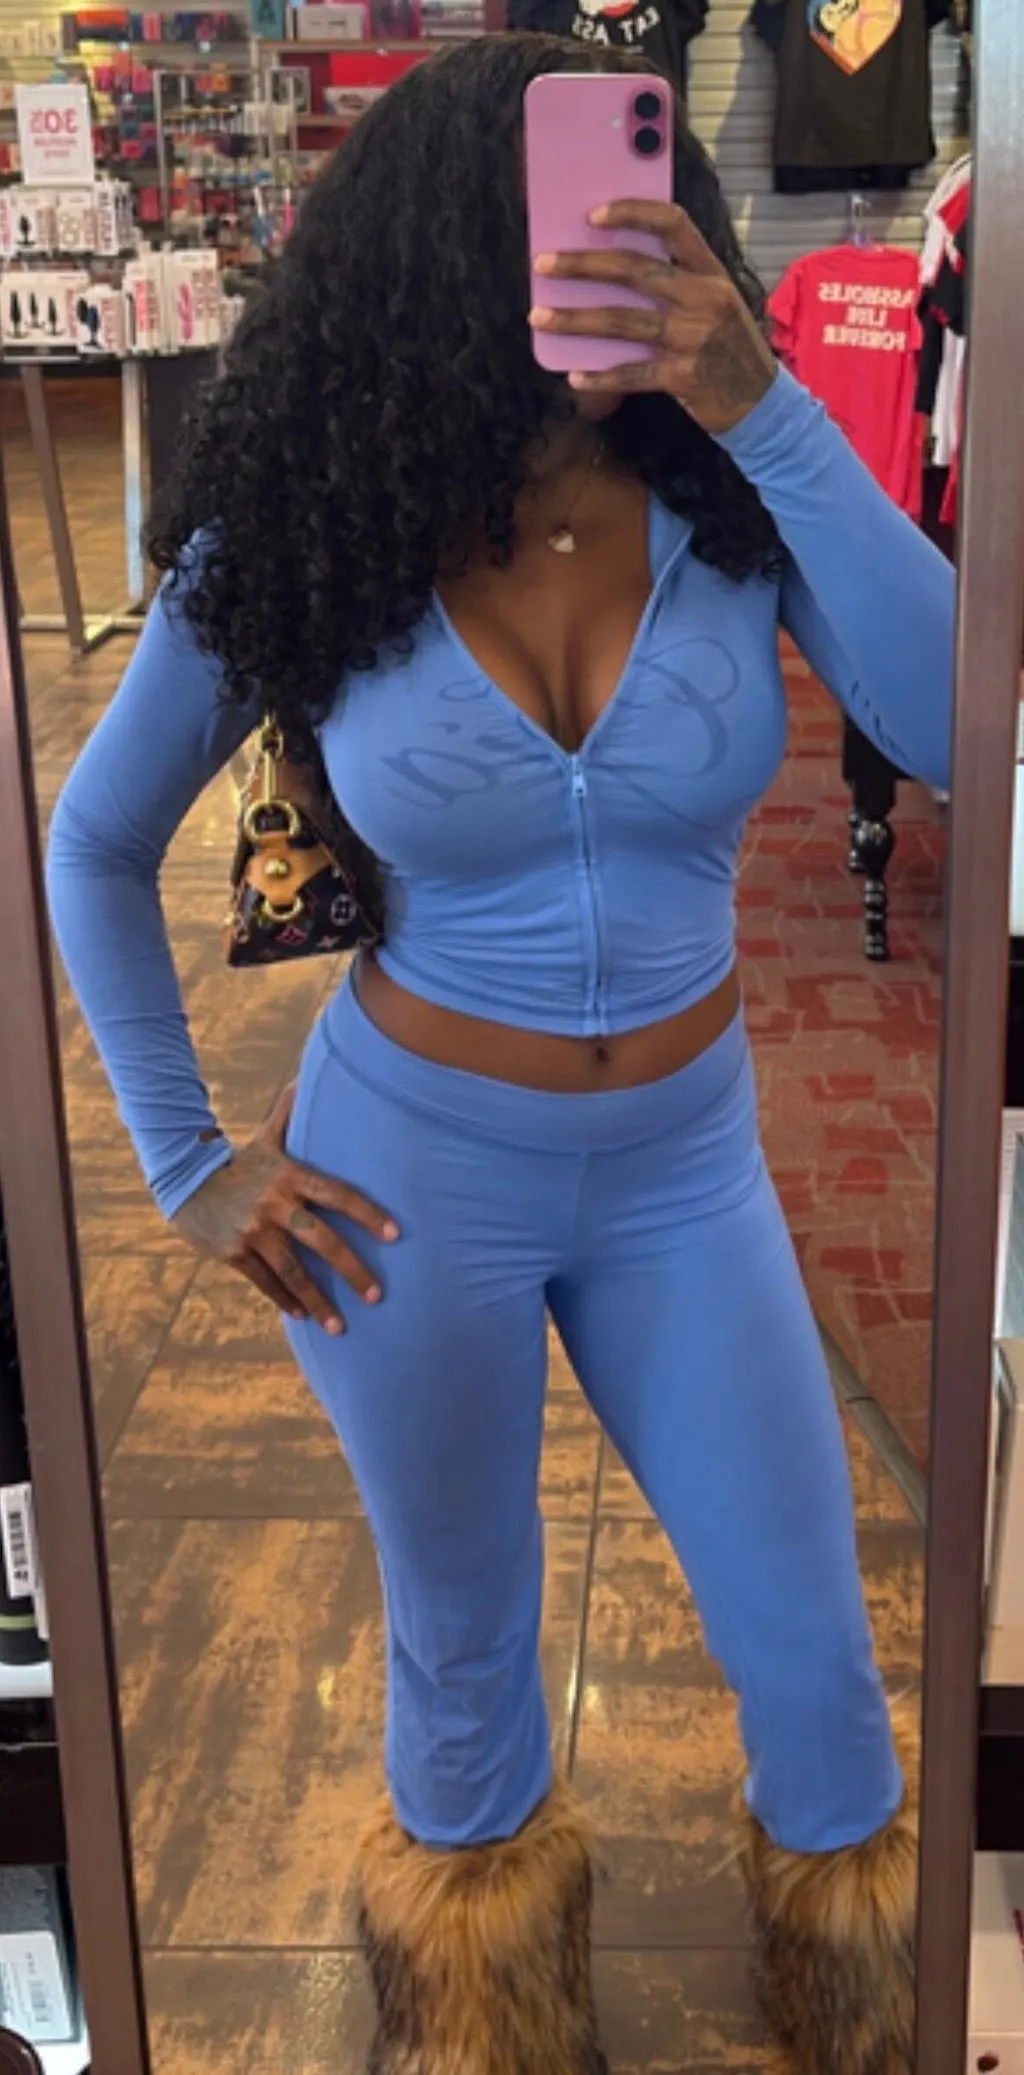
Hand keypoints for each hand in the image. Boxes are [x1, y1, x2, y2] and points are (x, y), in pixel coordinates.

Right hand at [173, 1082, 397, 1333]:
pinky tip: (303, 1316)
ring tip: (340, 1326)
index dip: (368, 1214)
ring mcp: (253, 1231)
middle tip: (377, 1296)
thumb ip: (288, 1114)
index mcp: (290, 1177)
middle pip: (321, 1241)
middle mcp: (275, 1204)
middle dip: (352, 1270)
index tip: (395, 1235)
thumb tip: (305, 1077)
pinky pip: (264, 1281)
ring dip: (318, 1301)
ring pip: (293, 1271)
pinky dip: (284, 1299)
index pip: (339, 1196)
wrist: (183, 1180)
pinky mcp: (233, 1252)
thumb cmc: (236, 1162)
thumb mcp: (263, 1138)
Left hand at [530, 200, 775, 436]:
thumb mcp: (715, 303)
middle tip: (543, 263)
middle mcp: (703, 298)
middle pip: (633, 270)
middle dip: (582, 265)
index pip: (672, 224)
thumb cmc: (728, 348)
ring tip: (539, 317)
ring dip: (575, 319)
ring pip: (622, 321)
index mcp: (711, 272)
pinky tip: (575, 376)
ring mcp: (693, 337)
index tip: (592, 214)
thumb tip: (609, 271)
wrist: (761, 402)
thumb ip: (676, 284)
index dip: (631, 213)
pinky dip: (600, 377)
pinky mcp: (682, 376)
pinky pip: (631, 373)